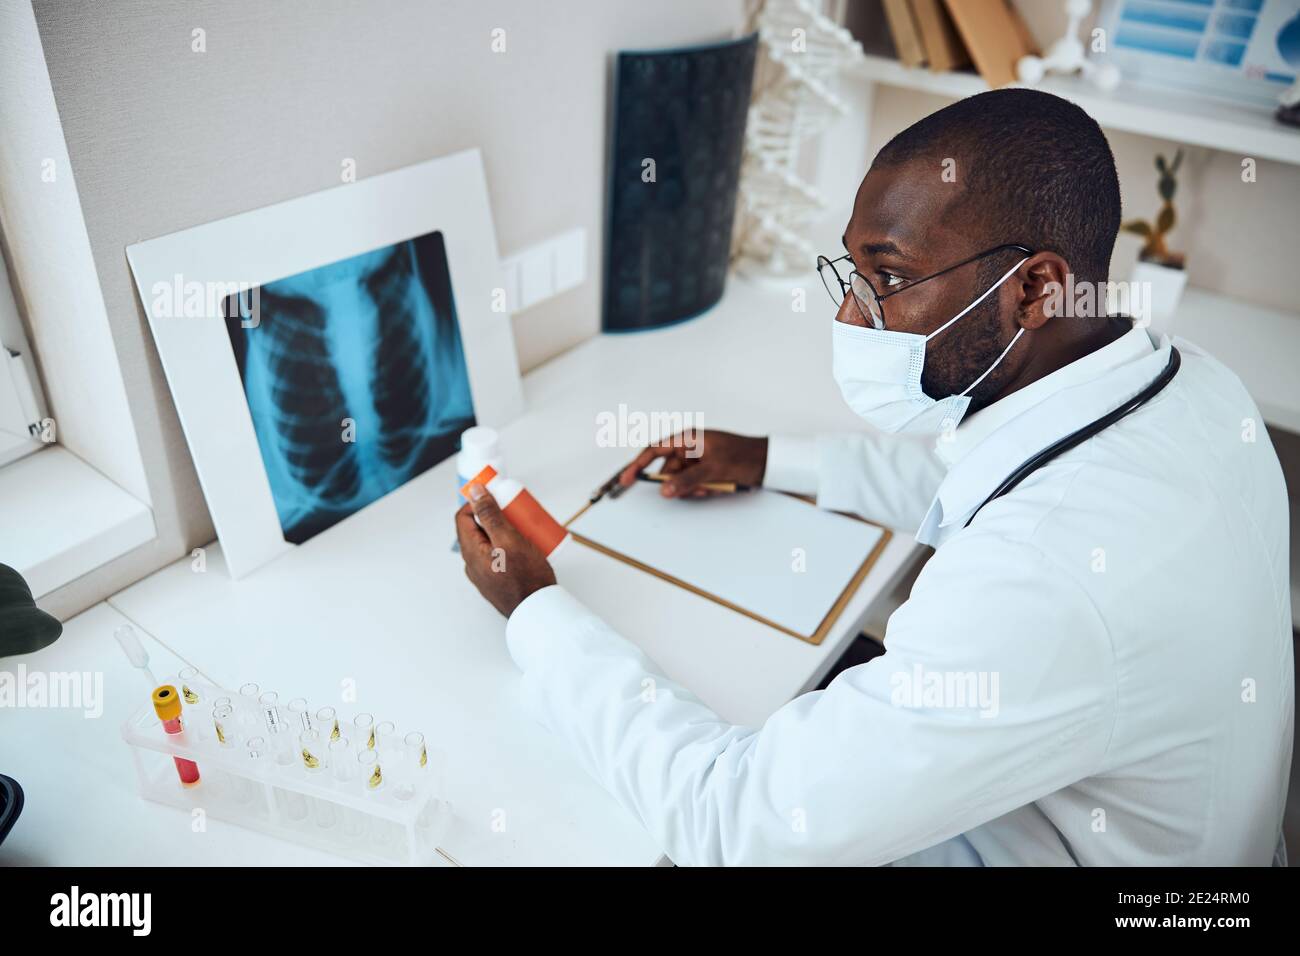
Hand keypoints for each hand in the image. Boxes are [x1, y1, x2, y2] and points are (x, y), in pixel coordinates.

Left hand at [455, 485, 556, 617]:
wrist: (538, 611)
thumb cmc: (526, 579)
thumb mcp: (509, 539)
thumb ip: (489, 515)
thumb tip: (474, 492)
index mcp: (471, 552)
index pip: (463, 518)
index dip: (478, 503)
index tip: (496, 496)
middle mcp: (473, 564)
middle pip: (478, 530)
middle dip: (497, 516)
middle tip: (516, 512)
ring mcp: (485, 574)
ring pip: (490, 543)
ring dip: (505, 531)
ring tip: (525, 528)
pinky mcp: (498, 581)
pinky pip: (499, 557)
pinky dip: (510, 546)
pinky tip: (527, 547)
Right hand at [618, 429, 767, 497]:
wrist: (769, 463)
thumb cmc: (743, 455)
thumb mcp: (714, 469)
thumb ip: (687, 480)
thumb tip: (664, 490)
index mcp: (687, 439)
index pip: (654, 450)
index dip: (637, 465)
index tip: (626, 480)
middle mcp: (689, 449)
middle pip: (668, 471)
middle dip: (679, 485)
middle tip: (696, 490)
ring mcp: (697, 461)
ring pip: (681, 482)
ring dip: (694, 489)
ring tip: (712, 487)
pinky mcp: (705, 473)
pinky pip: (694, 486)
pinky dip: (702, 490)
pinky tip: (717, 488)